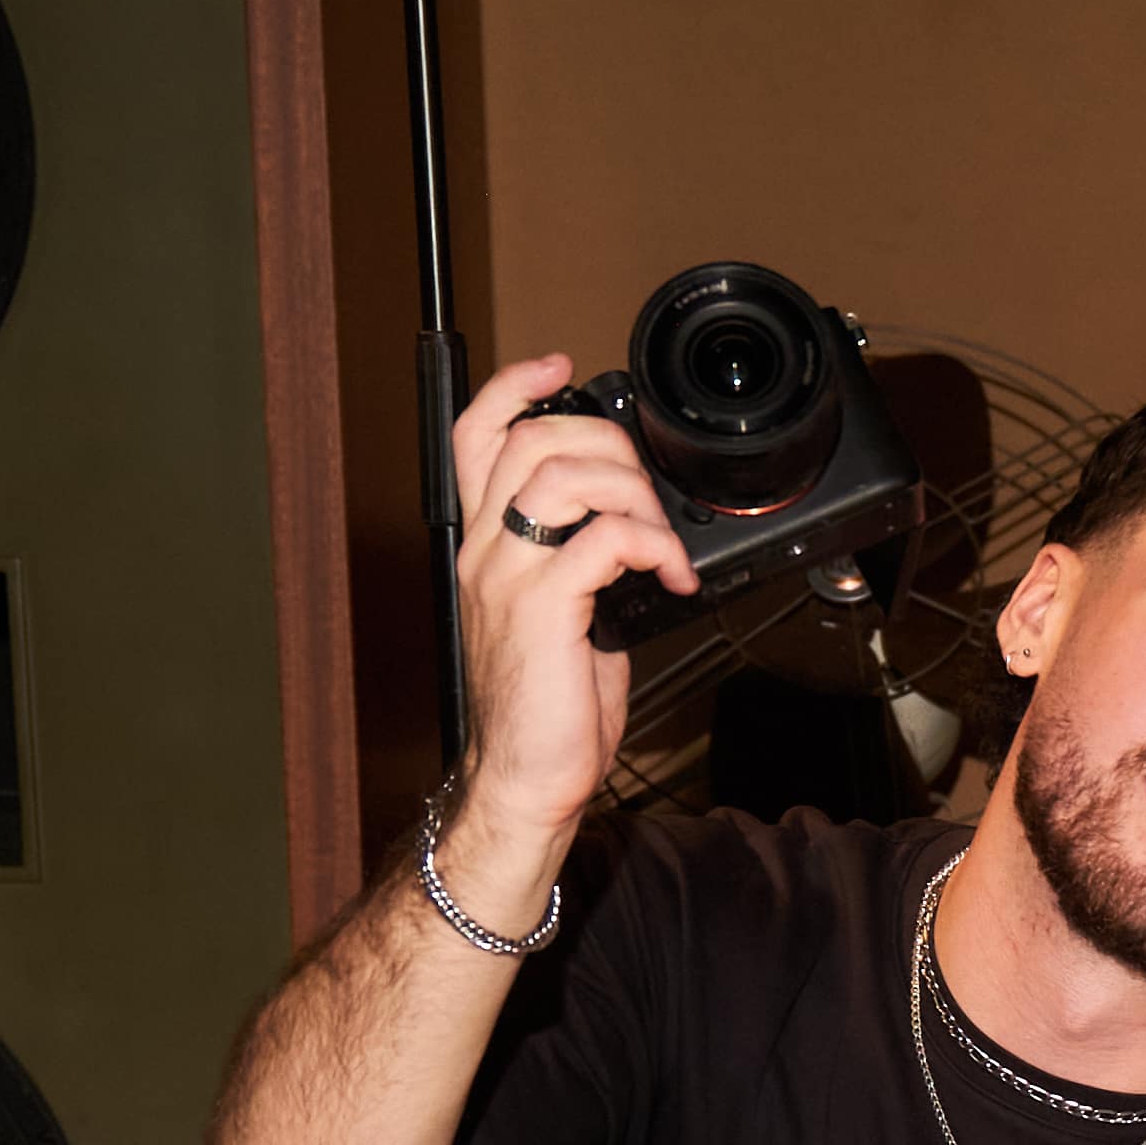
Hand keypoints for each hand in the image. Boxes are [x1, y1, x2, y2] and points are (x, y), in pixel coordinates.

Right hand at [445, 348, 692, 900]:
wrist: (527, 778)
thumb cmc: (547, 708)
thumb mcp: (564, 614)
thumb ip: (582, 559)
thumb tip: (637, 526)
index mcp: (486, 546)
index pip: (475, 437)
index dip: (512, 387)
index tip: (558, 367)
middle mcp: (485, 551)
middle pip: (532, 440)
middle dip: (608, 443)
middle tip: (647, 490)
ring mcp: (508, 578)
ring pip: (565, 478)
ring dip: (633, 495)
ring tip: (662, 540)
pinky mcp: (542, 609)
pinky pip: (602, 539)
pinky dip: (651, 545)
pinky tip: (670, 577)